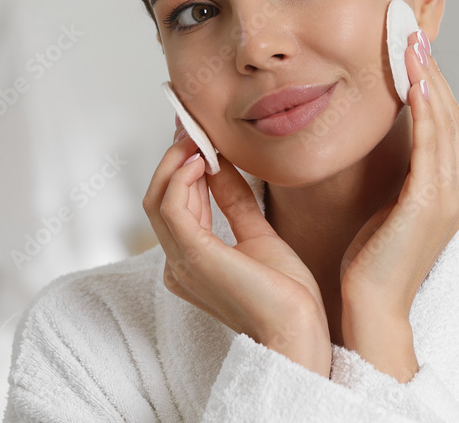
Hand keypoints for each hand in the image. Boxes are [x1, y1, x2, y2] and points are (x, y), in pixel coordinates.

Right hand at [142, 116, 331, 376]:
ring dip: (178, 161)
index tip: (198, 135)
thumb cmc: (286, 297)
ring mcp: (181, 262)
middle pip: (160, 197)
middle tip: (193, 125)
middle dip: (177, 156)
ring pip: (160, 198)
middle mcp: (177, 263)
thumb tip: (222, 166)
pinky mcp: (193, 257)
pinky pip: (171, 208)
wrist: (298, 332)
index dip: (183, 165)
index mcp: (190, 261)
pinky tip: (203, 161)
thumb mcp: (258, 234)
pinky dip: (182, 178)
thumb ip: (235, 202)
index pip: (174, 204)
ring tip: (200, 137)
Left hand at [338, 29, 458, 379]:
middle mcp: (457, 190)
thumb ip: (393, 174)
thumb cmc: (370, 263)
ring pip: (444, 122)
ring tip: (410, 43)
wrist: (371, 310)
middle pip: (449, 114)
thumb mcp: (385, 208)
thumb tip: (377, 139)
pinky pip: (431, 146)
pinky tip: (414, 82)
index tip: (410, 48)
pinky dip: (425, 111)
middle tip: (411, 30)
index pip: (444, 123)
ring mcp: (449, 197)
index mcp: (449, 190)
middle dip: (431, 69)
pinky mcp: (430, 204)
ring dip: (429, 79)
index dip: (431, 82)